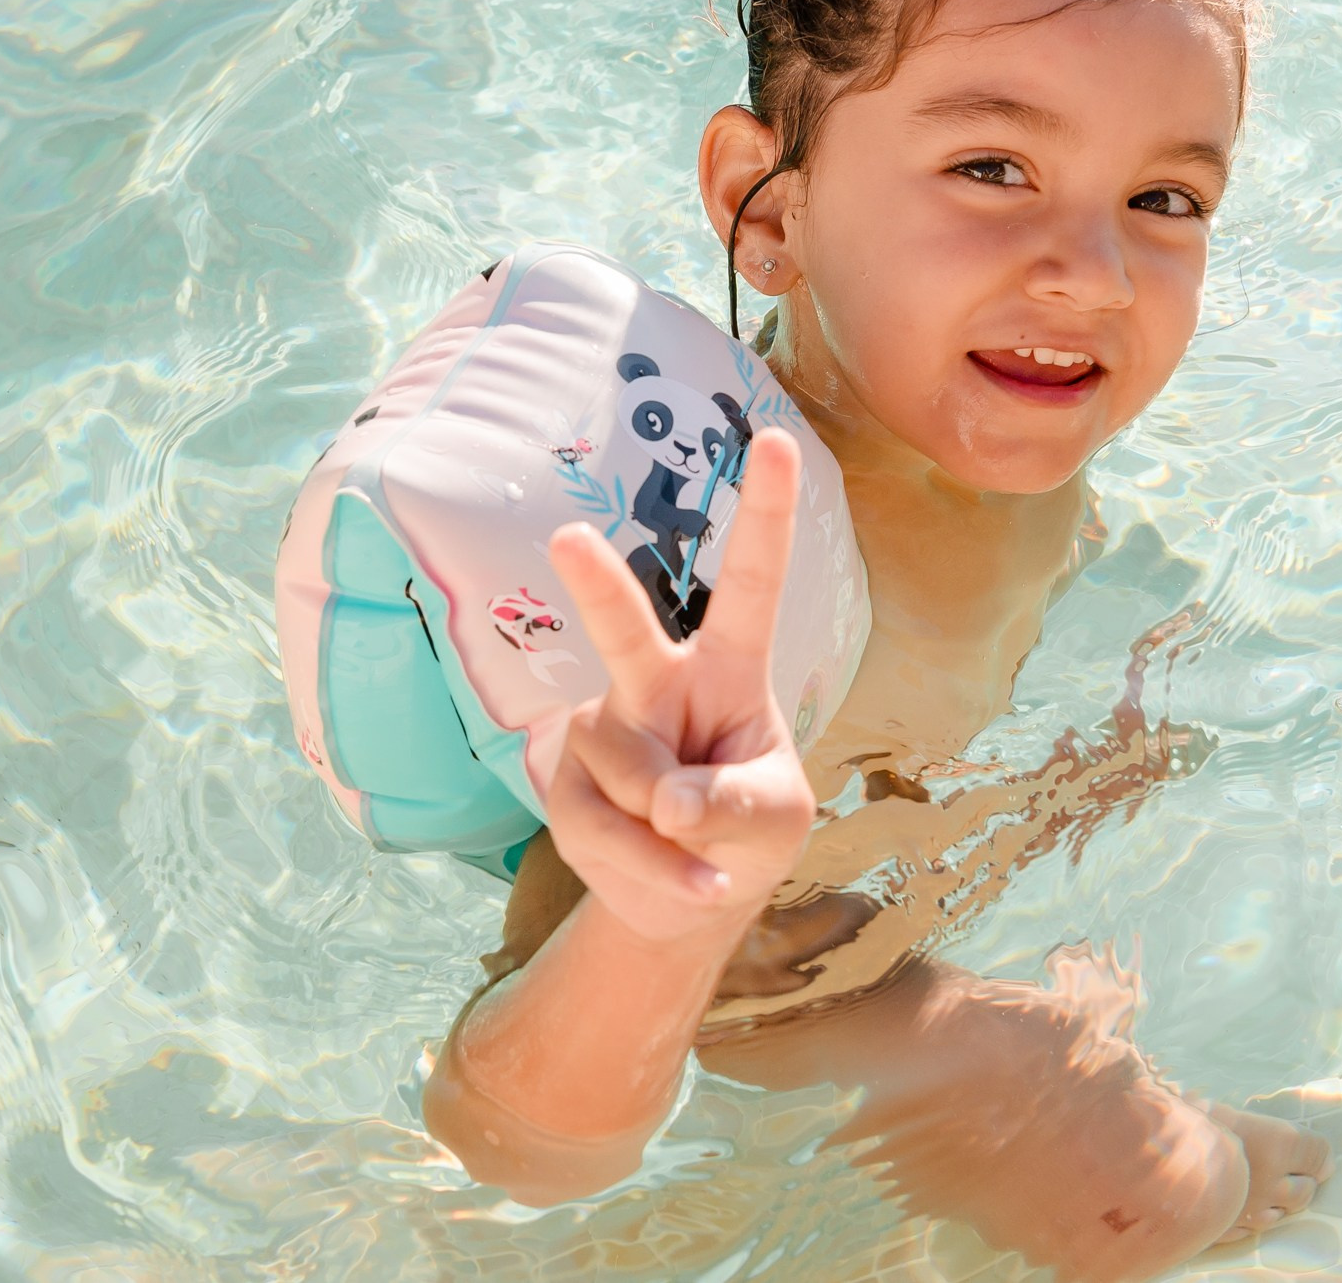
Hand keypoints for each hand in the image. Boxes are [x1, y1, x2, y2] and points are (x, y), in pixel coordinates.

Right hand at [543, 429, 816, 943]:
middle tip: (570, 539)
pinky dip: (652, 869)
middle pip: (628, 631)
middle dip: (599, 587)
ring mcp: (605, 730)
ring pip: (630, 768)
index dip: (763, 514)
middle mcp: (660, 683)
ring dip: (670, 831)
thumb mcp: (775, 818)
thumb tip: (667, 801)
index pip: (750, 582)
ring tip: (695, 846)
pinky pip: (605, 827)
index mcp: (732, 667)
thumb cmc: (748, 834)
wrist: (688, 902)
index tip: (774, 440)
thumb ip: (732, 803)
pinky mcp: (566, 783)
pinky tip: (675, 875)